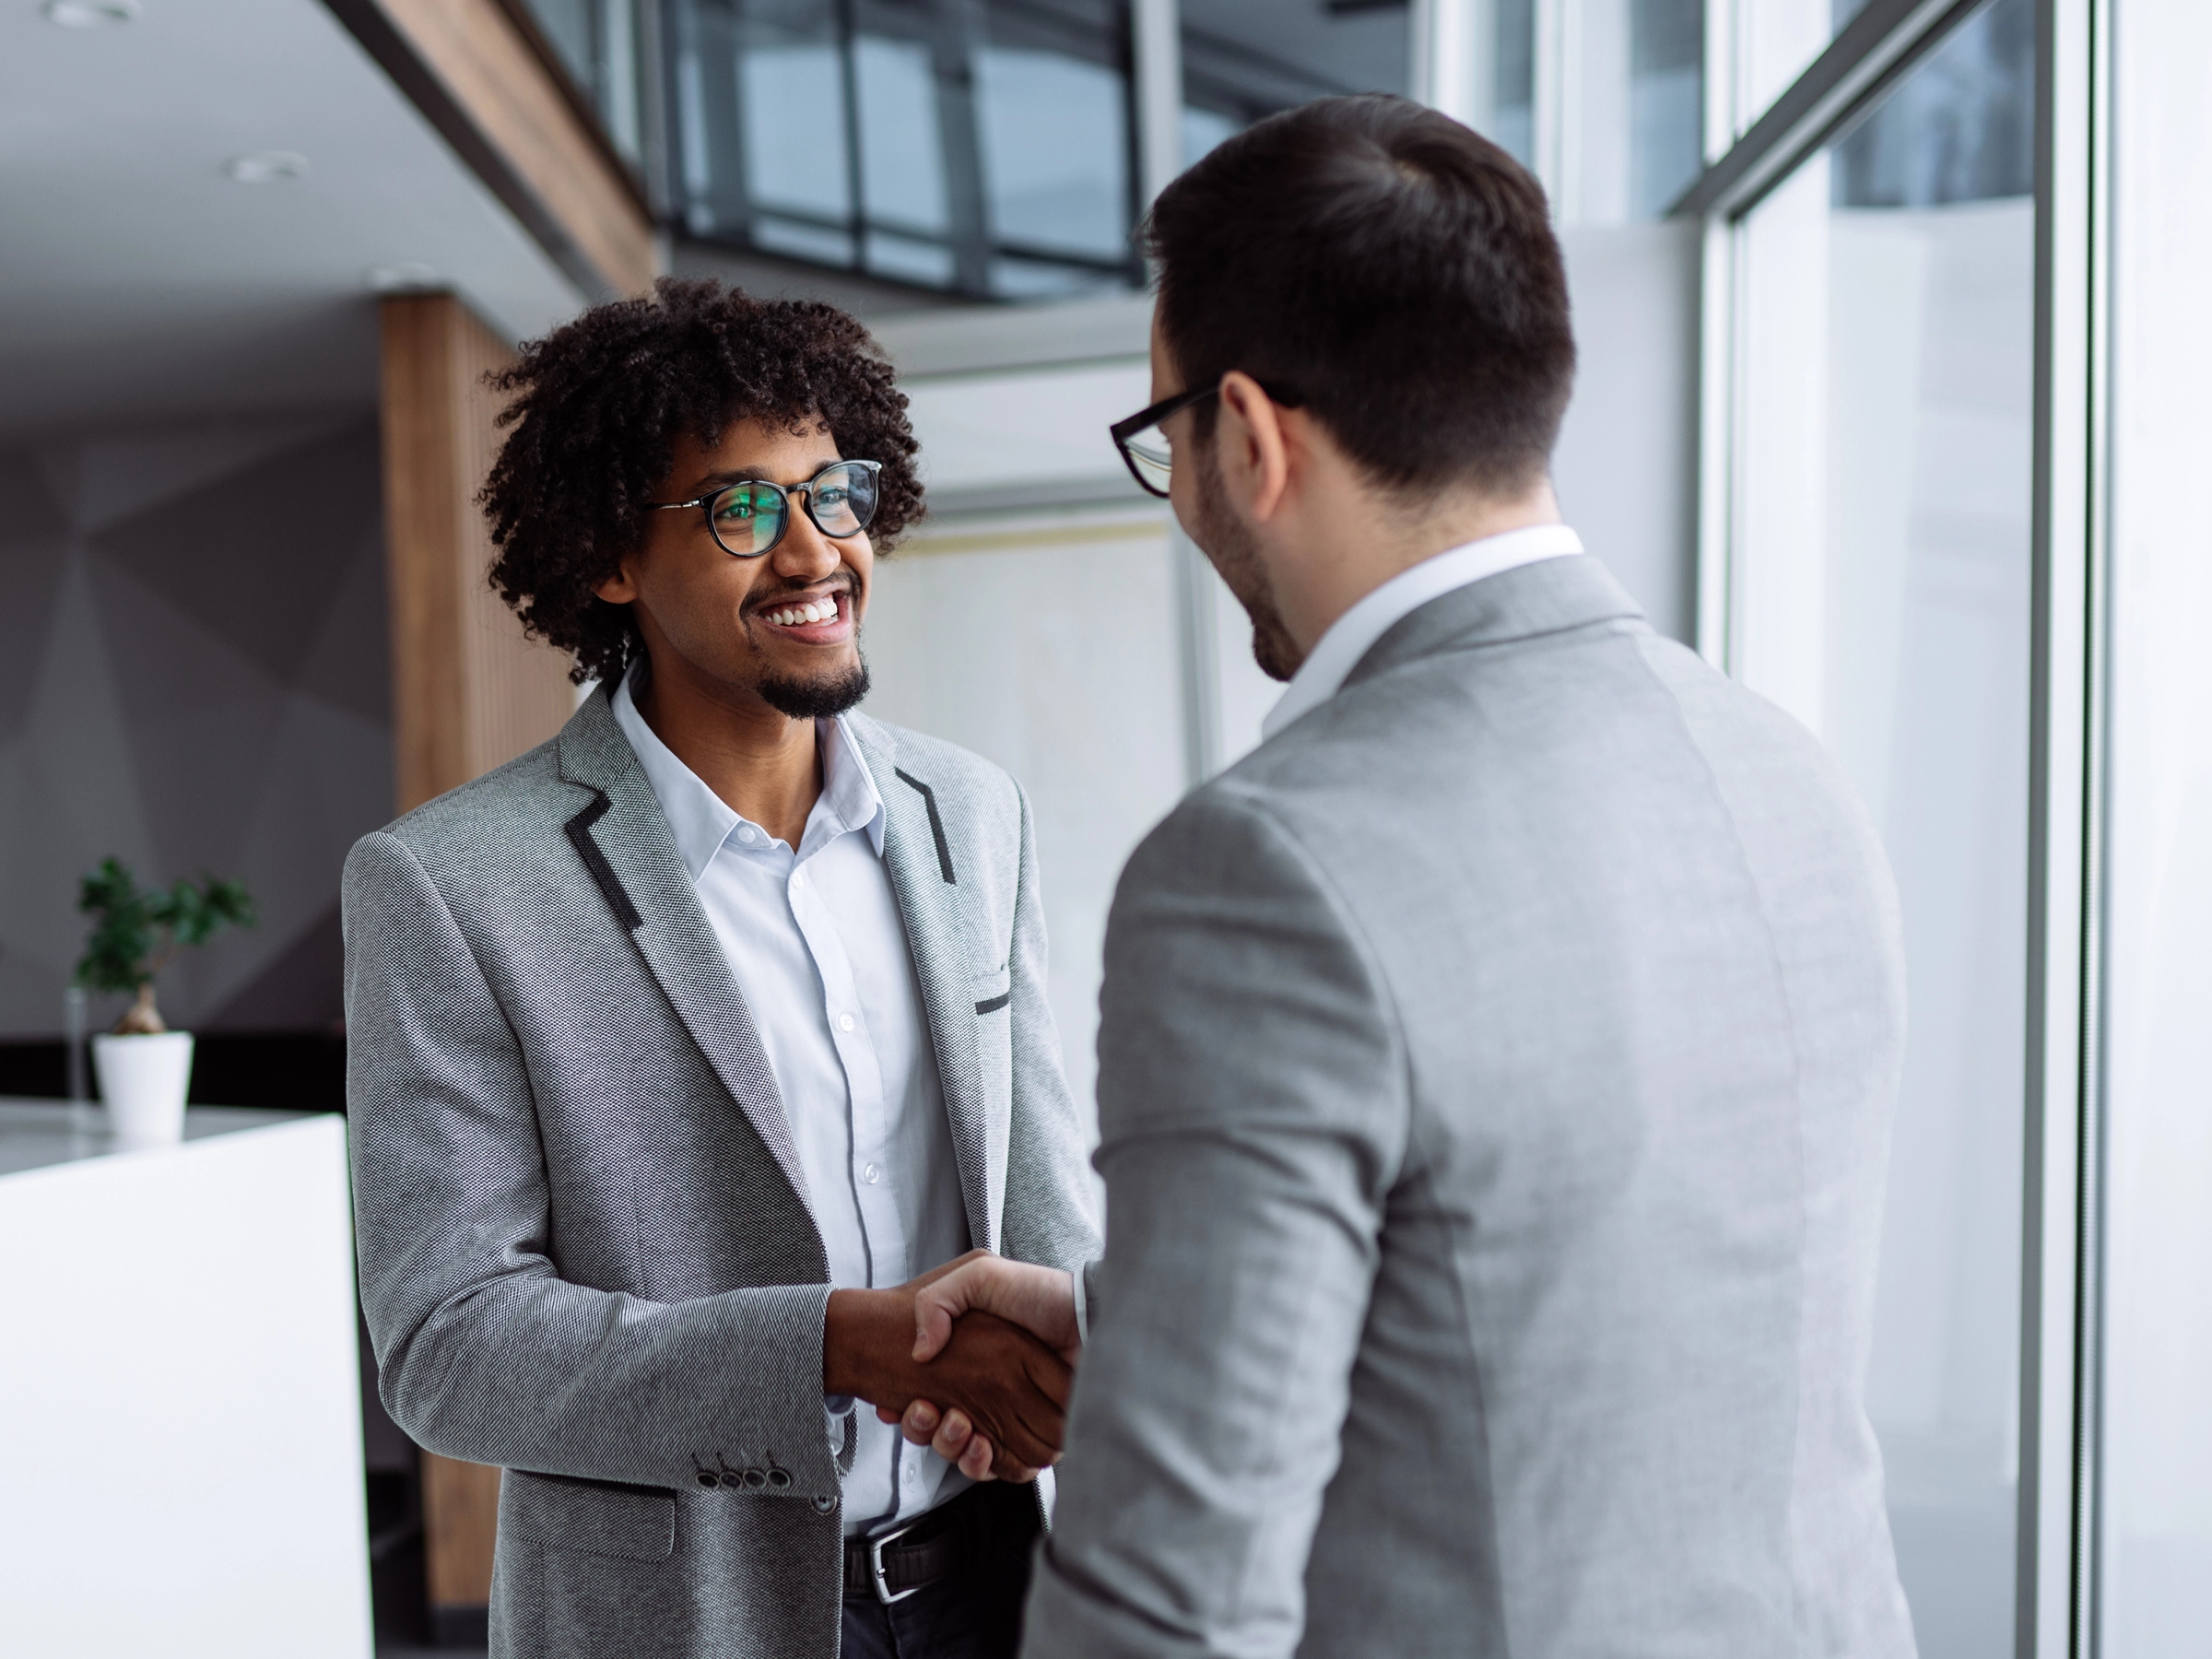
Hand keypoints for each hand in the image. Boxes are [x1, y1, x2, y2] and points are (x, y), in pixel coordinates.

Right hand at [873, 1253, 1079, 1480]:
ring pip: (965, 1452)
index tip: (899, 1405)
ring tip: (957, 1425)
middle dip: (925, 1429)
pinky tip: (980, 1445)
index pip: (928, 1397)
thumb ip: (938, 1302)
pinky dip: (983, 1464)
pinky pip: (1000, 1468)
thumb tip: (919, 1353)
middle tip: (928, 1412)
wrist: (1088, 1316)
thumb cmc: (1038, 1294)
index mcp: (972, 1363)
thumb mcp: (980, 1275)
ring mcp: (1010, 1419)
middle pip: (940, 1430)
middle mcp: (987, 1394)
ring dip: (951, 1446)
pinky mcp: (1033, 1439)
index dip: (911, 1407)